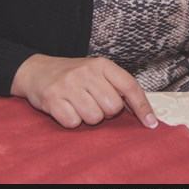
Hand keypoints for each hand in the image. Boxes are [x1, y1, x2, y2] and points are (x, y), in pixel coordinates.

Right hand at [10, 54, 157, 129]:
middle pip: (112, 107)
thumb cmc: (74, 75)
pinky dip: (72, 121)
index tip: (151, 123)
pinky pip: (73, 123)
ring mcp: (68, 85)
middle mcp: (86, 72)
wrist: (37, 70)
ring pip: (94, 117)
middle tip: (94, 102)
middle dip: (106, 112)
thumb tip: (142, 111)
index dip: (142, 107)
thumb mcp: (97, 72)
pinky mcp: (52, 99)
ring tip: (79, 105)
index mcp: (102, 64)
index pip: (129, 86)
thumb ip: (118, 86)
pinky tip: (67, 109)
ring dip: (88, 117)